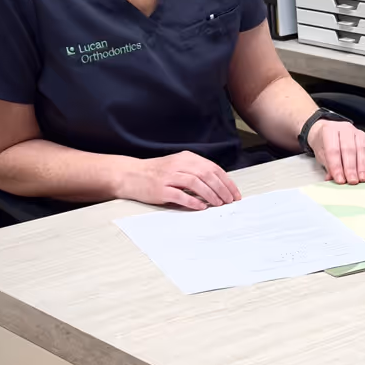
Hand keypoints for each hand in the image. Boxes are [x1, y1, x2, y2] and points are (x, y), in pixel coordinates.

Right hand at [120, 151, 241, 209]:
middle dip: (222, 189)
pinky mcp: (160, 189)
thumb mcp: (179, 165)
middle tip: (229, 201)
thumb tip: (219, 186)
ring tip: (218, 204)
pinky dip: (192, 201)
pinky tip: (201, 207)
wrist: (130, 175)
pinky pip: (180, 195)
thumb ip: (196, 172)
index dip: (226, 181)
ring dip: (210, 195)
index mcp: (186, 158)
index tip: (235, 193)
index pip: (213, 168)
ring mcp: (169, 176)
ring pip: (196, 183)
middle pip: (207, 175)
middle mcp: (179, 164)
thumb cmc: (157, 172)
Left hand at [307, 119, 364, 183]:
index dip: (337, 166)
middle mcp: (345, 129)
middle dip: (351, 168)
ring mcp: (357, 133)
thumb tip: (332, 178)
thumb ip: (328, 165)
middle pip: (349, 149)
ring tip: (362, 179)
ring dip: (363, 166)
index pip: (333, 150)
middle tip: (352, 181)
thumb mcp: (320, 154)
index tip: (340, 180)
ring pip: (362, 149)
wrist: (328, 131)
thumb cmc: (324, 142)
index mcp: (329, 131)